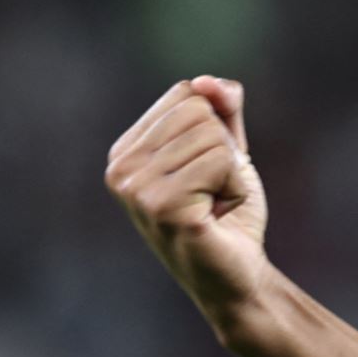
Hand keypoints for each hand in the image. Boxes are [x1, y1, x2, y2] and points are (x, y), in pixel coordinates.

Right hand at [106, 77, 271, 332]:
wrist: (237, 275)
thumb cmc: (226, 213)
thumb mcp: (226, 149)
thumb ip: (221, 108)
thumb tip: (207, 81)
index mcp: (126, 151)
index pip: (186, 94)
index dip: (215, 129)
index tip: (206, 171)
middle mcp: (120, 169)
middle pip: (199, 112)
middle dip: (225, 151)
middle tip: (213, 192)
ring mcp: (136, 191)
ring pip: (213, 137)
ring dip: (232, 173)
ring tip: (214, 205)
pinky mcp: (163, 208)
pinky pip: (221, 162)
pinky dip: (236, 188)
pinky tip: (217, 216)